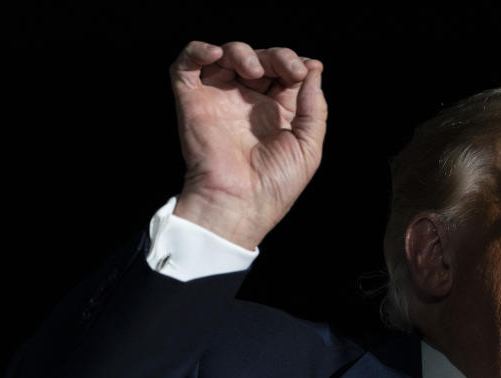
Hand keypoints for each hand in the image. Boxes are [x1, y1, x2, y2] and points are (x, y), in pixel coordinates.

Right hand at [169, 41, 325, 249]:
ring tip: (254, 71)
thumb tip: (314, 69)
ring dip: (242, 52)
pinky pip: (186, 66)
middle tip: (288, 70)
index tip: (305, 71)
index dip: (294, 63)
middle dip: (276, 56)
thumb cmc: (275, 185)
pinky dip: (197, 51)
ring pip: (226, 55)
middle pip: (259, 58)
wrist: (240, 204)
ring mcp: (219, 99)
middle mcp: (246, 102)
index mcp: (275, 112)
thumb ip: (314, 108)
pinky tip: (215, 54)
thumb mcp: (308, 146)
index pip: (283, 72)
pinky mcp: (192, 101)